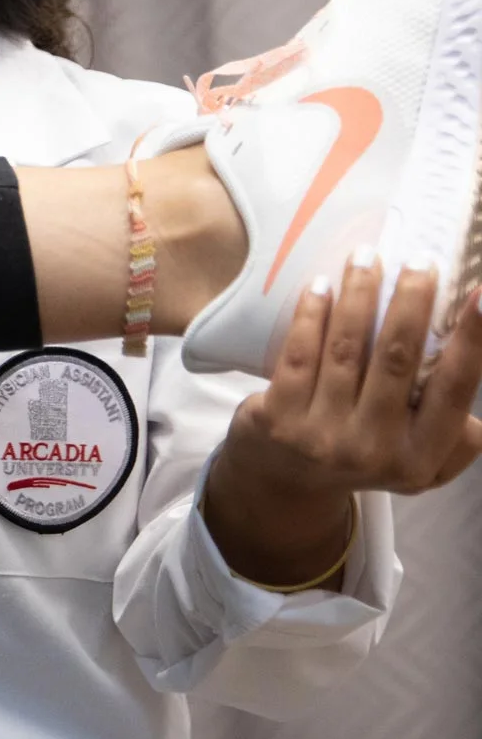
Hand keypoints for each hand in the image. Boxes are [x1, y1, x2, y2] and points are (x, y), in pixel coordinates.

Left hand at [209, 255, 481, 582]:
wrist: (282, 480)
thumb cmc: (364, 452)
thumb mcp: (418, 460)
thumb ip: (453, 432)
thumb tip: (475, 369)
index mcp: (420, 457)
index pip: (455, 388)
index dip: (472, 339)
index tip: (480, 292)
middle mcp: (374, 450)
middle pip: (397, 358)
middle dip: (410, 301)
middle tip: (418, 260)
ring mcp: (321, 436)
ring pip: (346, 348)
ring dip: (358, 295)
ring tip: (366, 257)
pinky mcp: (276, 418)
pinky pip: (299, 353)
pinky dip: (311, 314)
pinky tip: (321, 286)